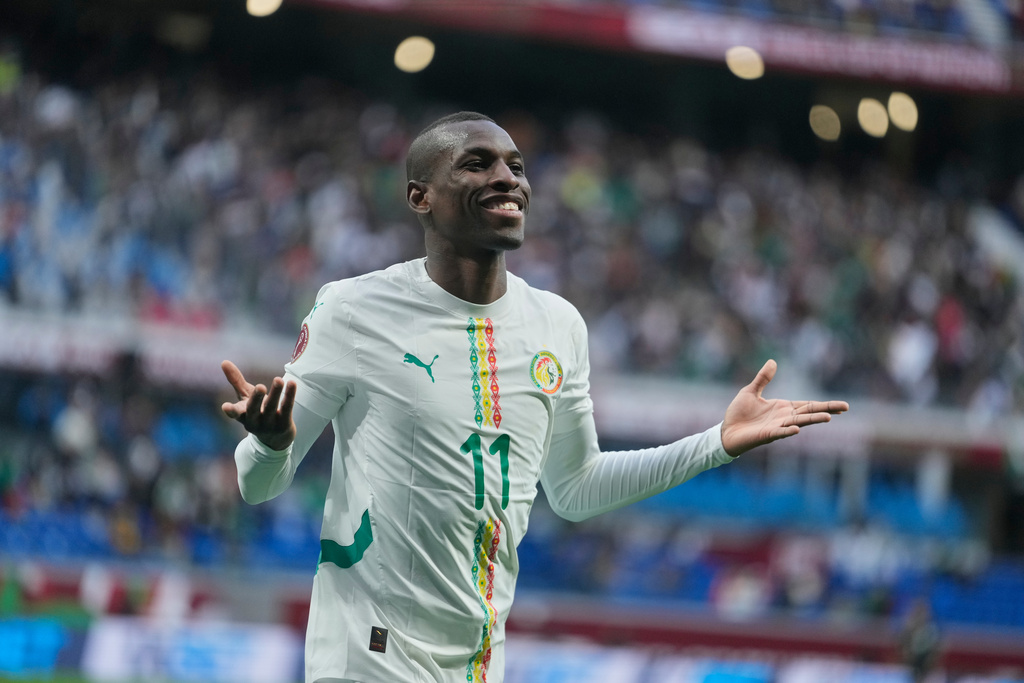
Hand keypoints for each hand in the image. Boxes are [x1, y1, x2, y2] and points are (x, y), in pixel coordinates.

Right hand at [220, 360, 296, 450]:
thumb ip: (236, 381)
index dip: (230, 411)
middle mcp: (255, 422)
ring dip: (275, 393)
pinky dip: (289, 395)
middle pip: (254, 410)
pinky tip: (292, 383)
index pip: (235, 414)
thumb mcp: (245, 397)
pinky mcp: (284, 425)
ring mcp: (270, 425)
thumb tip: (224, 361)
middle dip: (256, 399)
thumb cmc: (257, 412)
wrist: (276, 438)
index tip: (225, 407)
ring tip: (279, 379)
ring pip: (272, 407)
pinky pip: (287, 408)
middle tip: (260, 387)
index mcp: (242, 416)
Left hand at [721, 359, 848, 456]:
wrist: (726, 431)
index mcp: (783, 408)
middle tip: (846, 407)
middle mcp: (784, 418)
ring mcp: (776, 427)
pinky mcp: (765, 435)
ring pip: (798, 423)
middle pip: (809, 413)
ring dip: (812, 420)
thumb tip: (773, 361)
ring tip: (828, 418)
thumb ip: (763, 378)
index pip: (808, 405)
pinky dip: (787, 431)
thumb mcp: (750, 391)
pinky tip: (796, 429)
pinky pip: (778, 433)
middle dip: (826, 410)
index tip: (842, 406)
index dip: (824, 405)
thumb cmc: (739, 414)